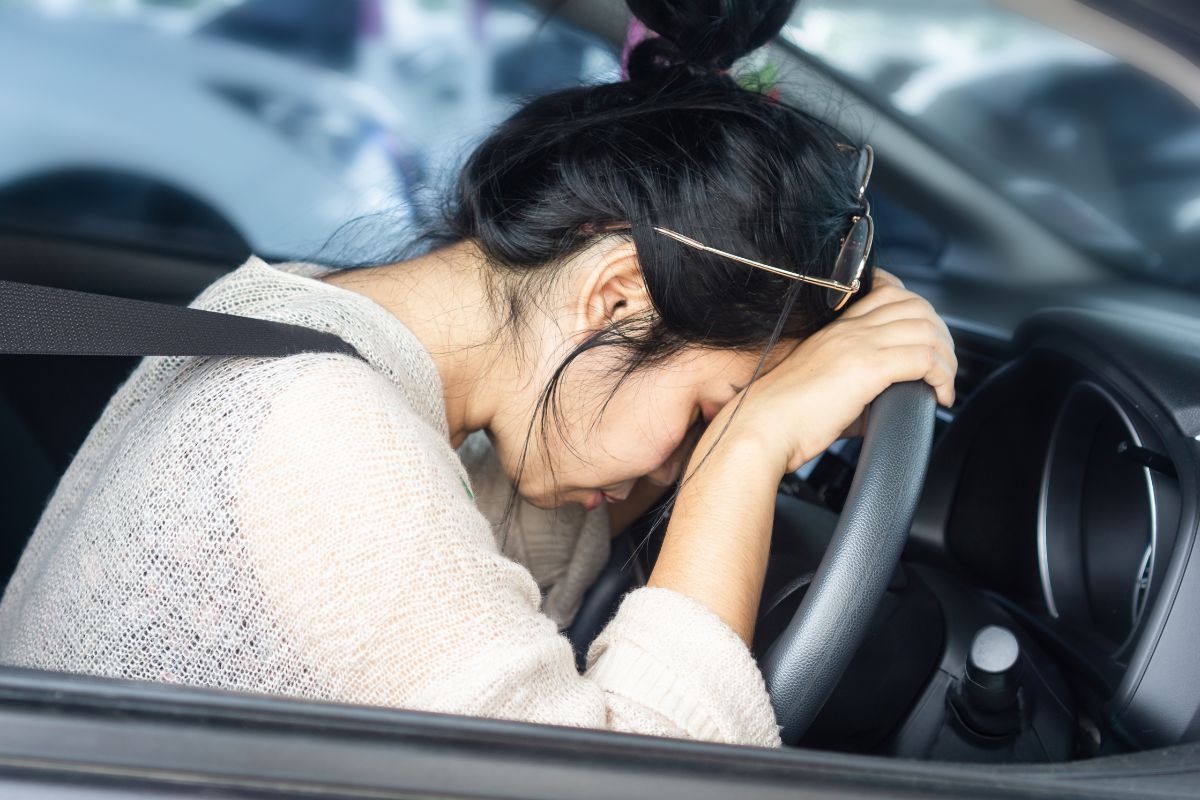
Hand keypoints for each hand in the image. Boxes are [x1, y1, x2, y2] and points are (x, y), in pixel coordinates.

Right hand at [707, 268, 955, 473]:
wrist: (760, 427)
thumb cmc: (781, 418)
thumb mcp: (824, 390)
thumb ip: (857, 387)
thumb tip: (887, 404)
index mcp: (836, 329)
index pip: (890, 292)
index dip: (918, 311)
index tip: (926, 339)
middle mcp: (849, 329)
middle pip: (917, 306)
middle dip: (942, 334)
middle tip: (943, 366)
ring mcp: (858, 343)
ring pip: (927, 328)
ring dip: (947, 356)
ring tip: (945, 383)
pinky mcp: (867, 367)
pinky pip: (925, 357)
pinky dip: (943, 376)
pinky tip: (939, 396)